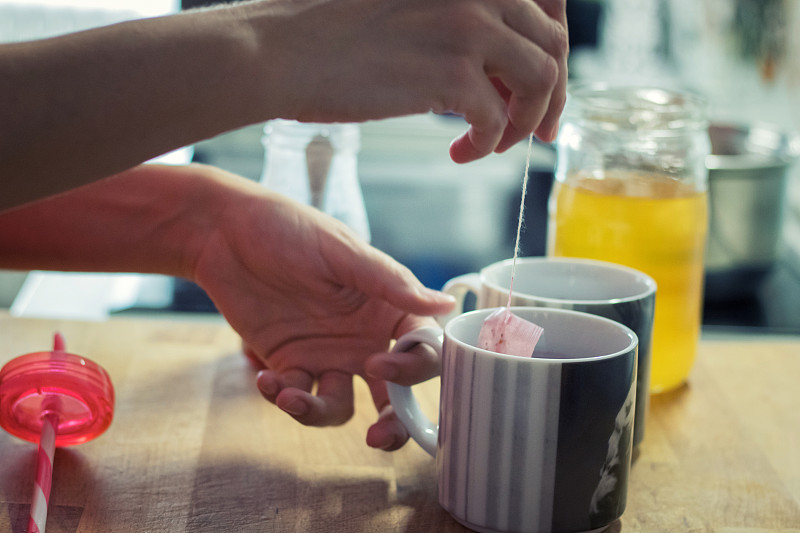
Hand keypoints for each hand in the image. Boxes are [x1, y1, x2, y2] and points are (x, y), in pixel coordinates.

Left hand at [187, 167, 454, 432]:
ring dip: (320, 413)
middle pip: (393, 394)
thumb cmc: (290, 230)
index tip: (379, 363)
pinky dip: (282, 397)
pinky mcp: (288, 363)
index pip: (421, 349)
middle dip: (393, 423)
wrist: (226, 233)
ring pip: (340, 405)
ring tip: (290, 397)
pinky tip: (264, 378)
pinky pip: (296, 395)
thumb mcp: (343, 252)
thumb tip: (445, 305)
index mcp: (386, 309)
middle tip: (376, 436)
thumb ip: (391, 284)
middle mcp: (363, 338)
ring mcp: (326, 354)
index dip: (412, 368)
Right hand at [242, 0, 567, 162]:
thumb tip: (502, 70)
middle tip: (537, 131)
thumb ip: (462, 27)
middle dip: (550, 96)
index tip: (545, 89)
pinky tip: (460, 152)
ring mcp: (465, 26)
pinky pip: (497, 119)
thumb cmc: (332, 36)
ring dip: (524, 121)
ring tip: (493, 143)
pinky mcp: (448, 72)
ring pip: (540, 80)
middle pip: (552, 45)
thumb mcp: (412, 11)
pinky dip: (486, 144)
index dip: (553, 51)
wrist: (281, 51)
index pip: (546, 7)